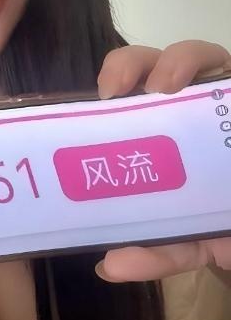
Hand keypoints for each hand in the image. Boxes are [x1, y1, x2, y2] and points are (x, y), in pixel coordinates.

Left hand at [94, 38, 230, 282]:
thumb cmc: (214, 222)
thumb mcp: (187, 241)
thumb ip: (156, 251)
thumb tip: (109, 265)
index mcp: (150, 126)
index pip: (123, 86)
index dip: (111, 77)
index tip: (101, 96)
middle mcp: (180, 102)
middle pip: (147, 62)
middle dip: (130, 63)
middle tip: (119, 91)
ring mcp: (216, 94)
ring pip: (195, 54)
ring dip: (178, 60)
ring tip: (167, 85)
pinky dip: (223, 69)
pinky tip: (223, 84)